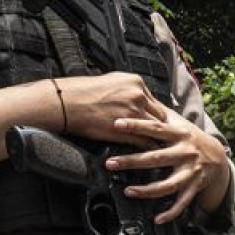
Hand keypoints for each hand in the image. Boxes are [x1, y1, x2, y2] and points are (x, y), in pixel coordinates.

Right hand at [56, 73, 170, 146]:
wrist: (67, 103)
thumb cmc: (83, 91)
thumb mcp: (112, 80)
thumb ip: (129, 88)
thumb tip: (138, 95)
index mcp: (136, 83)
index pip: (155, 101)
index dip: (156, 113)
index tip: (160, 122)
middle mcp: (138, 97)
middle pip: (160, 115)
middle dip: (161, 127)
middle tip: (167, 137)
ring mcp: (133, 114)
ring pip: (155, 129)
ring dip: (158, 139)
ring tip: (166, 148)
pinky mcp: (126, 131)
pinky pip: (145, 142)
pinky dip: (149, 149)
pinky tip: (151, 154)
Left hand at [102, 109, 230, 224]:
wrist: (219, 157)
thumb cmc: (192, 139)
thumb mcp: (180, 124)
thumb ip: (161, 115)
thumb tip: (139, 96)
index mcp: (180, 134)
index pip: (156, 128)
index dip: (136, 125)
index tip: (117, 124)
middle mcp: (185, 153)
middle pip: (156, 158)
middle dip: (132, 161)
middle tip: (110, 163)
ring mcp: (191, 172)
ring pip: (168, 184)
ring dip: (147, 190)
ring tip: (128, 191)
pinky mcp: (194, 187)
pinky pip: (181, 203)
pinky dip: (170, 212)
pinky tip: (157, 218)